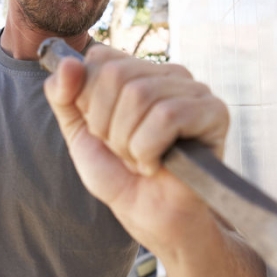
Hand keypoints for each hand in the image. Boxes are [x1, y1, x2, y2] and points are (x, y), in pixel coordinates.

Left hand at [44, 44, 229, 250]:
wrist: (149, 217)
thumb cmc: (121, 175)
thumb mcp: (79, 132)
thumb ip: (62, 95)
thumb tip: (68, 63)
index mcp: (138, 71)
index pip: (100, 59)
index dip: (90, 102)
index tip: (102, 131)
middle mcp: (167, 73)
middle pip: (117, 76)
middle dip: (107, 126)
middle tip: (124, 150)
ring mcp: (194, 90)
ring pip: (140, 95)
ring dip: (128, 142)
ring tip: (141, 159)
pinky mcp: (214, 112)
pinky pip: (166, 116)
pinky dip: (149, 150)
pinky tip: (158, 164)